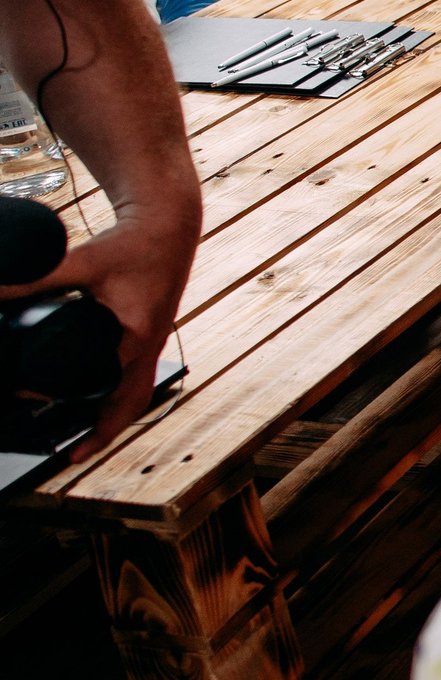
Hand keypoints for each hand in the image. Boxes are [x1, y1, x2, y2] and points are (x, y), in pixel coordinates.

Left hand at [4, 207, 198, 459]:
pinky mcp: (150, 334)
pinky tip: (98, 398)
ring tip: (83, 437)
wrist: (170, 225)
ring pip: (136, 394)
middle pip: (130, 404)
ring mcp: (153, 341)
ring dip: (114, 418)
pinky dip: (119, 396)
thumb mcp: (79, 262)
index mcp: (136, 335)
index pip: (115, 392)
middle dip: (104, 433)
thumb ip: (32, 279)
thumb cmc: (130, 243)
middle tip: (71, 455)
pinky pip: (137, 377)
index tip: (59, 435)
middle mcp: (150, 345)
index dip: (92, 420)